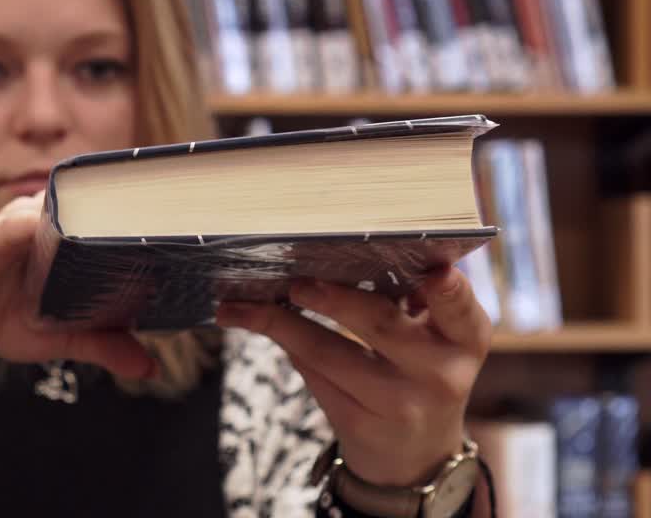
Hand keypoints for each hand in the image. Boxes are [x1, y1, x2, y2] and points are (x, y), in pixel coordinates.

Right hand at [0, 192, 155, 387]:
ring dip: (68, 208)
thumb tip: (151, 368)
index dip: (125, 204)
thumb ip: (103, 344)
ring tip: (98, 215)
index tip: (161, 210)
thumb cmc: (0, 323)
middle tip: (144, 209)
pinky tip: (32, 227)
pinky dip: (17, 225)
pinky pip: (1, 229)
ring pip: (42, 208)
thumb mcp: (60, 336)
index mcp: (56, 237)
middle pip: (74, 200)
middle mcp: (33, 225)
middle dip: (106, 202)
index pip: (94, 207)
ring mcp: (4, 230)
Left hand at [215, 266, 490, 487]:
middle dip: (333, 298)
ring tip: (243, 304)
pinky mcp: (359, 425)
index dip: (450, 291)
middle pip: (380, 325)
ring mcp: (399, 405)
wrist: (414, 456)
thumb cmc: (419, 372)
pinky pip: (312, 375)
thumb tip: (340, 252)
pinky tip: (253, 323)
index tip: (435, 270)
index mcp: (465, 340)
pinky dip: (283, 343)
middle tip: (297, 281)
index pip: (461, 311)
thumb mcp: (433, 340)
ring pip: (328, 353)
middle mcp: (440, 375)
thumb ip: (408, 300)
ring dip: (280, 323)